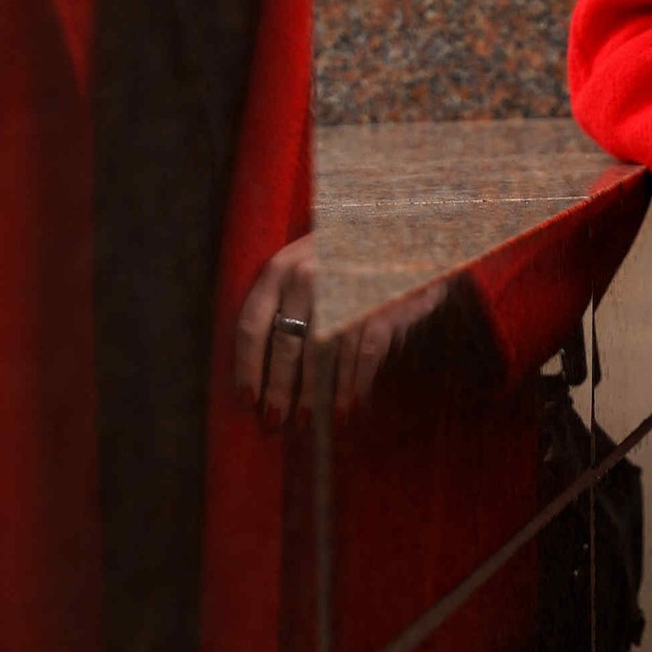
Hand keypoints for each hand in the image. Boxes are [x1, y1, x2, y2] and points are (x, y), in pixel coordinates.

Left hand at [232, 242, 452, 431]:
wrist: (405, 229)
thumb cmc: (348, 255)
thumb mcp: (307, 264)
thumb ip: (284, 302)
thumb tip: (263, 364)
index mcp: (280, 268)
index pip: (252, 324)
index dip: (247, 366)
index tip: (246, 399)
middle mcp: (306, 276)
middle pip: (284, 345)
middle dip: (278, 388)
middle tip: (273, 421)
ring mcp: (342, 289)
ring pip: (319, 354)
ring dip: (311, 394)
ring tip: (305, 421)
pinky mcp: (376, 305)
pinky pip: (359, 355)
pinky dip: (352, 386)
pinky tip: (346, 409)